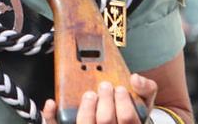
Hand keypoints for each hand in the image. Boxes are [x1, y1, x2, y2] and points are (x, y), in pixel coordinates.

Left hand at [41, 73, 156, 123]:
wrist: (118, 123)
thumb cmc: (128, 115)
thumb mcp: (143, 104)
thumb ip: (145, 89)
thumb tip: (135, 78)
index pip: (128, 119)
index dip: (122, 102)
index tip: (119, 88)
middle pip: (106, 122)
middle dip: (104, 101)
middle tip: (104, 87)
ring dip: (86, 108)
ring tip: (89, 95)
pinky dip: (52, 116)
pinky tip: (52, 104)